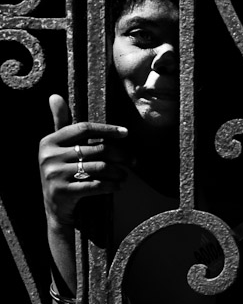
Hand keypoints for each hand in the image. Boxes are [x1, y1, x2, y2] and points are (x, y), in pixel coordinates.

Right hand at [38, 94, 130, 227]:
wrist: (55, 208)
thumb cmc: (63, 172)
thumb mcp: (58, 148)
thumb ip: (60, 123)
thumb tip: (54, 95)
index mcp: (48, 141)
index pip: (83, 128)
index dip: (107, 129)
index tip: (126, 133)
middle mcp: (48, 157)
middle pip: (97, 149)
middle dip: (121, 155)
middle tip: (134, 161)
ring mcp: (54, 175)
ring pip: (100, 167)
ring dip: (119, 172)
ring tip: (125, 175)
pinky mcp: (62, 192)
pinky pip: (97, 185)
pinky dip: (112, 185)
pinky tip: (118, 186)